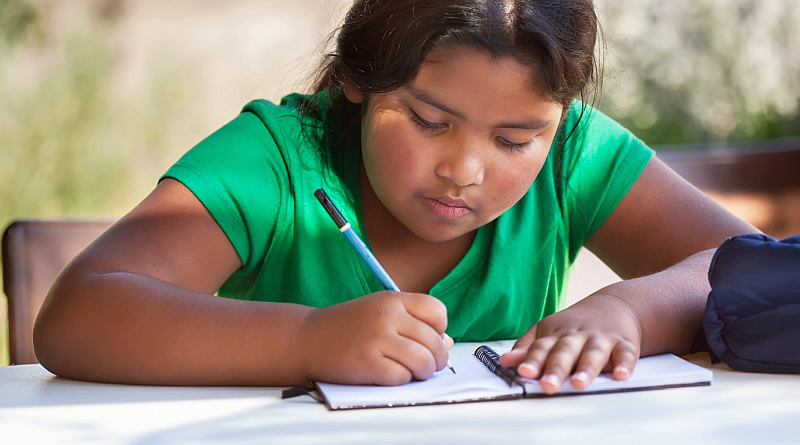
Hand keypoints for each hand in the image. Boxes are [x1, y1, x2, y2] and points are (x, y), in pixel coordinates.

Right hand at [296, 291, 452, 385]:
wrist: (307, 338)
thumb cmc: (347, 327)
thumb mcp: (380, 313)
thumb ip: (413, 323)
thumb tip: (447, 343)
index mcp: (393, 299)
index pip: (437, 312)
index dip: (440, 330)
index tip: (430, 339)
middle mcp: (387, 316)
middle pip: (434, 342)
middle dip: (436, 359)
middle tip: (427, 365)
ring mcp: (376, 338)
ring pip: (423, 361)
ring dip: (422, 372)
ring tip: (412, 372)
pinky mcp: (366, 363)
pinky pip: (401, 377)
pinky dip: (400, 381)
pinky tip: (388, 375)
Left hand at [499, 293, 642, 394]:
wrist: (615, 305)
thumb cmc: (575, 325)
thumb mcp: (548, 331)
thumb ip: (527, 348)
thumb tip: (505, 362)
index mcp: (556, 334)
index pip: (541, 348)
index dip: (532, 360)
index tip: (523, 372)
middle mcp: (577, 336)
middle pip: (564, 352)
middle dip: (555, 368)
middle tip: (547, 385)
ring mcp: (601, 339)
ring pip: (593, 353)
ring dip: (586, 369)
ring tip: (579, 384)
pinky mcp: (625, 344)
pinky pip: (626, 354)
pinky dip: (625, 364)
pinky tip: (621, 375)